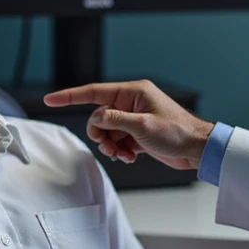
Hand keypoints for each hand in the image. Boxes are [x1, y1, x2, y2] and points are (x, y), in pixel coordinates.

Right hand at [43, 80, 215, 169]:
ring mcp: (134, 118)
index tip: (50, 99)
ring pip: (107, 131)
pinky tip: (129, 156)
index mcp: (133, 92)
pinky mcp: (138, 133)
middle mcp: (132, 103)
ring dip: (110, 145)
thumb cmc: (178, 133)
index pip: (94, 92)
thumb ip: (115, 120)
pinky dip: (119, 150)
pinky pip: (117, 140)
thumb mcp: (142, 126)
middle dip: (99, 133)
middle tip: (109, 145)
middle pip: (99, 116)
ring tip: (122, 154)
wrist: (197, 149)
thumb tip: (96, 118)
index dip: (70, 96)